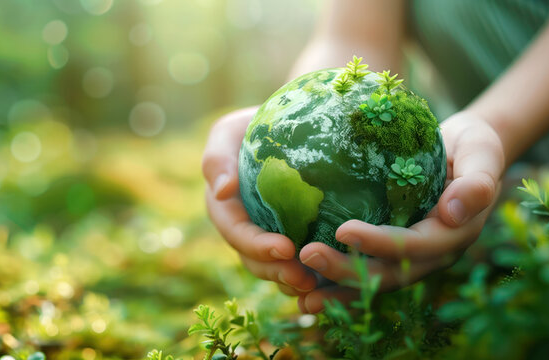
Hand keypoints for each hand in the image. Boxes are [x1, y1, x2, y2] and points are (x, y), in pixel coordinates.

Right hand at [202, 107, 318, 295]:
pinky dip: (311, 275)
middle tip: (305, 279)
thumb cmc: (252, 126)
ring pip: (275, 269)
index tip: (285, 249)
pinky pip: (297, 263)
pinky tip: (331, 281)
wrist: (284, 126)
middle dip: (277, 272)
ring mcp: (267, 237)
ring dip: (293, 280)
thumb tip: (222, 191)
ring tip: (317, 286)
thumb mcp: (228, 132)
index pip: (238, 233)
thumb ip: (217, 159)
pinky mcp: (293, 238)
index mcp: (225, 209)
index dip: (258, 246)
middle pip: (255, 261)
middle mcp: (244, 230)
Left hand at [296, 111, 505, 312]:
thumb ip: (477, 181)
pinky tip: (304, 293)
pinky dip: (336, 287)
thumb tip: (454, 211)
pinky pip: (364, 276)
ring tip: (299, 294)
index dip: (380, 242)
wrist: (467, 156)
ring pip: (372, 283)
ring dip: (336, 289)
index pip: (414, 244)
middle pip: (388, 273)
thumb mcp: (481, 153)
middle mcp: (431, 256)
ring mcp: (412, 261)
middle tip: (307, 255)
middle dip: (347, 271)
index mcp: (452, 234)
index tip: (343, 231)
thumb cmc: (472, 148)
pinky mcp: (392, 257)